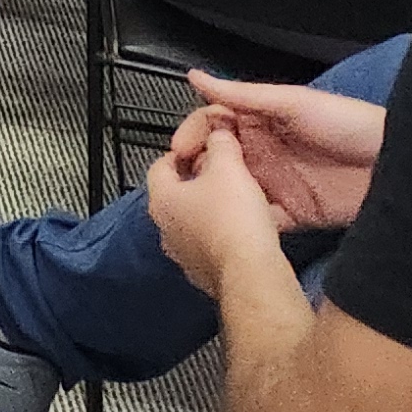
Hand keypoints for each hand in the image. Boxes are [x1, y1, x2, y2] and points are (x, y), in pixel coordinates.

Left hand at [146, 119, 294, 299]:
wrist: (251, 273)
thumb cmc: (234, 222)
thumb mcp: (228, 167)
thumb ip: (220, 145)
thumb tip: (219, 136)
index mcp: (161, 199)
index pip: (160, 165)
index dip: (182, 152)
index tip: (199, 148)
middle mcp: (166, 230)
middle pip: (177, 195)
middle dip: (199, 182)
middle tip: (222, 172)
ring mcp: (184, 256)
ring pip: (194, 223)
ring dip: (212, 211)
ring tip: (237, 201)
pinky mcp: (206, 275)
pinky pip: (212, 248)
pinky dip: (224, 237)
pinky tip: (245, 232)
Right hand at [177, 71, 384, 230]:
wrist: (396, 164)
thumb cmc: (345, 123)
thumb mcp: (293, 103)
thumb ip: (244, 96)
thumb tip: (194, 77)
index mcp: (259, 122)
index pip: (214, 125)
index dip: (193, 135)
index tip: (178, 153)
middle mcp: (263, 153)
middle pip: (218, 161)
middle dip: (197, 171)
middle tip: (182, 186)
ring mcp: (277, 185)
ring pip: (234, 192)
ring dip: (218, 199)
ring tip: (202, 210)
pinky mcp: (295, 214)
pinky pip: (262, 221)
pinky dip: (247, 225)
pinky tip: (236, 228)